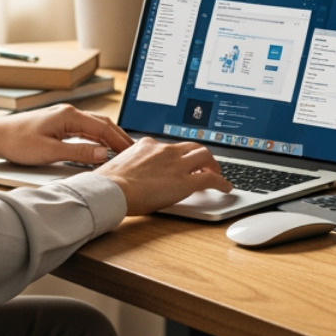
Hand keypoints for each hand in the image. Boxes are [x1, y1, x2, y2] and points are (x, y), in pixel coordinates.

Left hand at [0, 105, 132, 166]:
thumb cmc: (17, 141)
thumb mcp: (50, 152)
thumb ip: (78, 153)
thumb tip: (102, 153)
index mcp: (69, 116)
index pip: (103, 127)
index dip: (119, 140)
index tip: (131, 152)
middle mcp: (68, 112)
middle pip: (102, 123)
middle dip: (118, 137)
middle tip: (132, 151)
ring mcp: (63, 116)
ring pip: (94, 125)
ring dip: (108, 136)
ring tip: (121, 150)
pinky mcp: (58, 123)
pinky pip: (84, 128)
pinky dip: (96, 137)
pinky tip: (100, 146)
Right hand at [94, 137, 231, 215]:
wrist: (111, 189)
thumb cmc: (109, 183)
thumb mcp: (120, 166)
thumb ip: (132, 165)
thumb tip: (131, 174)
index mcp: (148, 145)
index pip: (170, 146)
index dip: (179, 154)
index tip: (180, 160)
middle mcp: (165, 150)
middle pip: (192, 146)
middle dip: (201, 155)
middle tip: (205, 165)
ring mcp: (177, 164)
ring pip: (204, 156)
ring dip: (213, 164)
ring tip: (217, 174)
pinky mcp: (185, 182)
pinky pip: (210, 179)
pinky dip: (221, 182)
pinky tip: (226, 188)